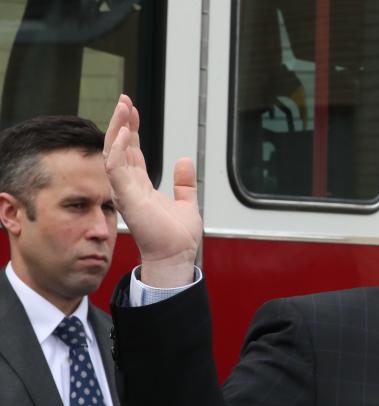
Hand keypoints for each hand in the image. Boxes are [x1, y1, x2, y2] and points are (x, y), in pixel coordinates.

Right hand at [104, 95, 201, 287]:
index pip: (132, 151)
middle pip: (120, 147)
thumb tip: (185, 161)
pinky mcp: (127, 197)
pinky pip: (116, 167)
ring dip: (118, 129)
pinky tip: (125, 132)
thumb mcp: (187, 202)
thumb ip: (184, 182)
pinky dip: (119, 148)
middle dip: (121, 122)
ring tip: (123, 107)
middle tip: (124, 100)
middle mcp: (130, 186)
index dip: (132, 129)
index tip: (133, 109)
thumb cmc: (178, 237)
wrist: (178, 255)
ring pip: (114, 152)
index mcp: (141, 186)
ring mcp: (126, 191)